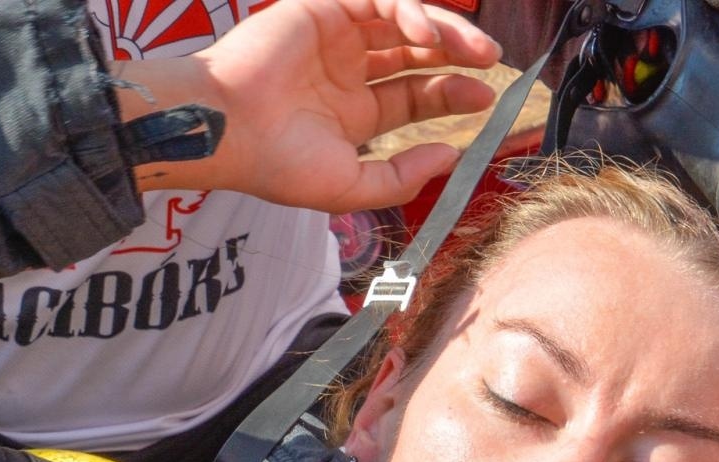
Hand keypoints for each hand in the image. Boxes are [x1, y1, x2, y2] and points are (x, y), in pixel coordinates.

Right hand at [118, 0, 501, 212]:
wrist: (226, 130)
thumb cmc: (276, 164)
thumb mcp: (351, 186)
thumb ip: (400, 177)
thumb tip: (450, 157)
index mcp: (351, 112)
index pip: (413, 94)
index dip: (452, 92)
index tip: (486, 99)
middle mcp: (346, 71)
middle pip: (416, 53)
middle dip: (456, 55)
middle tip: (492, 64)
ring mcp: (335, 38)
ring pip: (403, 21)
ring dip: (444, 30)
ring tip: (477, 50)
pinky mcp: (321, 8)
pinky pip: (377, 0)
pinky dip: (408, 11)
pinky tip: (428, 32)